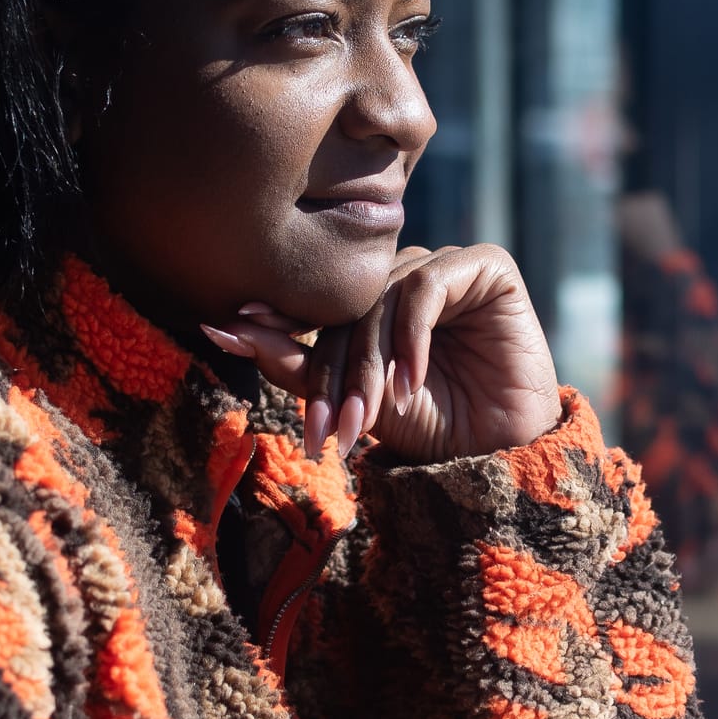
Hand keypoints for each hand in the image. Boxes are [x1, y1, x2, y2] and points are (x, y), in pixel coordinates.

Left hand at [202, 244, 560, 462]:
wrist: (498, 452)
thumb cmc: (427, 427)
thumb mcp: (349, 399)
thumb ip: (292, 362)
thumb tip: (219, 328)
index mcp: (371, 299)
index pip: (319, 306)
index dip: (279, 329)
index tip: (227, 332)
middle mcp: (404, 275)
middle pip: (349, 304)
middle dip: (336, 372)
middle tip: (328, 429)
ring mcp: (445, 266)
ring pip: (382, 296)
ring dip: (371, 362)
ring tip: (372, 415)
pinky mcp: (485, 267)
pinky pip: (428, 285)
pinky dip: (411, 337)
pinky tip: (412, 382)